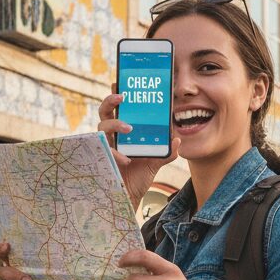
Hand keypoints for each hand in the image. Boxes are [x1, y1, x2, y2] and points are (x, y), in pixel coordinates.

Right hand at [99, 85, 180, 207]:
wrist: (130, 196)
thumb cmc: (139, 176)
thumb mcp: (156, 162)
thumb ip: (167, 152)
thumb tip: (177, 140)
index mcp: (124, 131)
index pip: (119, 108)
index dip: (118, 94)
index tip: (122, 83)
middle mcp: (112, 135)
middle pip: (105, 111)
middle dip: (110, 100)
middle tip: (122, 97)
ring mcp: (106, 146)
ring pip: (102, 127)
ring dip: (115, 124)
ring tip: (128, 128)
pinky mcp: (103, 159)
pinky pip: (105, 151)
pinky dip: (115, 153)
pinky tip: (126, 159)